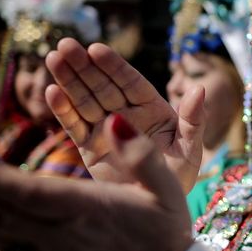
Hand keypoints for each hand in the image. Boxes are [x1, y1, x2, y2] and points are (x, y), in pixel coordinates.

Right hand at [45, 38, 203, 190]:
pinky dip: (63, 111)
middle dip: (84, 66)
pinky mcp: (89, 147)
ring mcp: (105, 129)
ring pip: (85, 100)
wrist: (158, 205)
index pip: (130, 82)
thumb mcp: (190, 147)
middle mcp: (126, 113)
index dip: (113, 66)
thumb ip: (193, 119)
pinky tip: (51, 91)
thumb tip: (200, 89)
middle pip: (102, 85)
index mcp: (151, 108)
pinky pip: (74, 126)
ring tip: (53, 57)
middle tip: (65, 45)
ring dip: (68, 80)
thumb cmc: (179, 174)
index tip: (96, 49)